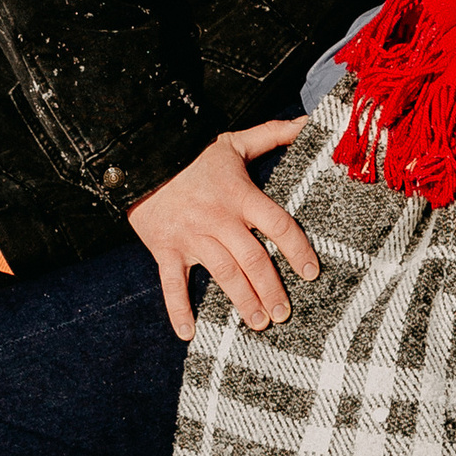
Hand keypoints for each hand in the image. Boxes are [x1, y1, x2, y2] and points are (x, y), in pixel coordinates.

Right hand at [127, 123, 315, 341]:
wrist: (143, 156)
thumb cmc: (194, 154)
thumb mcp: (235, 142)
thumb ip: (273, 134)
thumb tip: (307, 122)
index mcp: (240, 196)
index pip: (278, 225)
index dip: (298, 250)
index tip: (312, 273)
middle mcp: (219, 219)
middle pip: (253, 259)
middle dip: (271, 289)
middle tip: (284, 314)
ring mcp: (191, 236)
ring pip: (223, 275)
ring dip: (242, 302)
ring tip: (259, 324)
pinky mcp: (166, 249)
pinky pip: (172, 284)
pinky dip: (179, 310)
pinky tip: (189, 334)